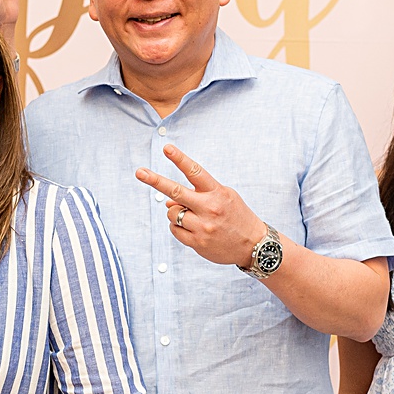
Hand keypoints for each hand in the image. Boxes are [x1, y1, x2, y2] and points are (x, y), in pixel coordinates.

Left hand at [135, 145, 264, 268]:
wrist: (254, 245)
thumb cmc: (236, 216)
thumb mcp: (223, 198)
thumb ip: (197, 195)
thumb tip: (168, 200)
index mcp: (217, 193)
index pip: (195, 172)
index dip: (180, 159)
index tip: (166, 148)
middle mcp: (209, 208)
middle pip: (176, 192)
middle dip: (155, 180)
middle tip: (139, 172)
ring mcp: (203, 227)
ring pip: (172, 213)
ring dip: (175, 212)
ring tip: (192, 216)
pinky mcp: (198, 243)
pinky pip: (175, 230)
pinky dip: (178, 227)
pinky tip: (193, 229)